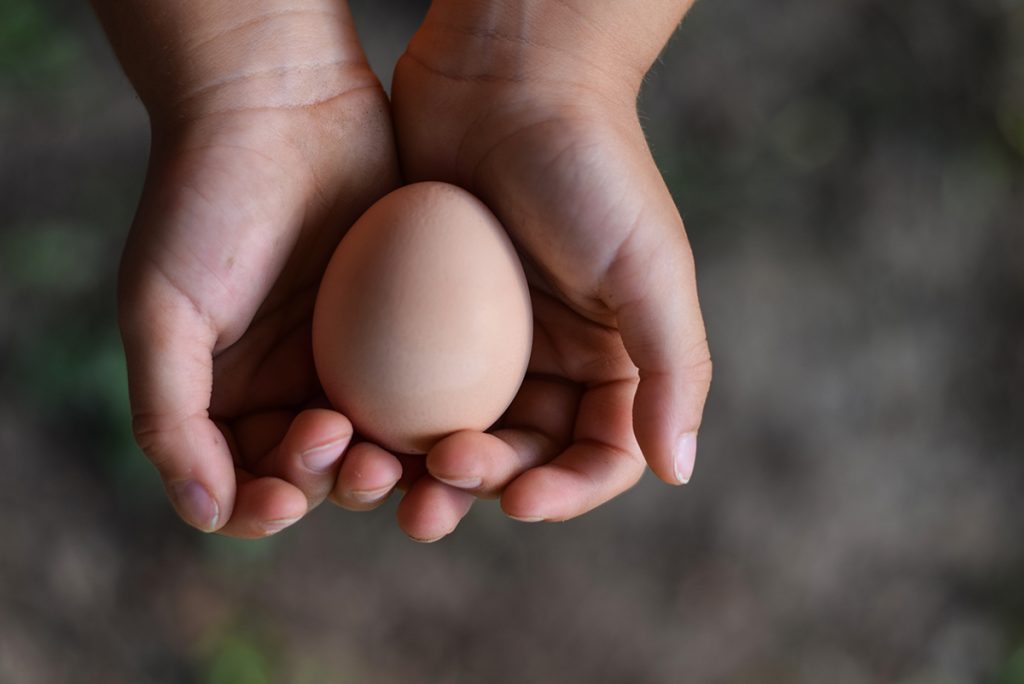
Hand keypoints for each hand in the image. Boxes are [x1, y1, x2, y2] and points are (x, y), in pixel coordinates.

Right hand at [107, 2, 402, 536]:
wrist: (278, 100)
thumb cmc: (205, 202)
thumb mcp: (162, 311)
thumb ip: (170, 417)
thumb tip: (203, 513)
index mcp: (231, 393)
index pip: (250, 480)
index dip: (267, 506)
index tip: (287, 495)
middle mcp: (295, 381)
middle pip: (326, 470)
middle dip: (342, 485)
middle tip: (361, 461)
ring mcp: (358, 354)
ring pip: (388, 438)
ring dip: (397, 465)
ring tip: (406, 457)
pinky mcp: (413, 323)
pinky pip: (432, 385)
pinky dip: (440, 414)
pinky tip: (455, 423)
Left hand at [386, 2, 711, 540]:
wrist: (508, 74)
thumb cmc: (590, 166)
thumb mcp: (649, 266)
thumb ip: (672, 368)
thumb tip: (679, 470)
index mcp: (609, 360)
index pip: (597, 456)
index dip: (565, 493)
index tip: (520, 499)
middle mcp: (547, 359)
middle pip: (518, 456)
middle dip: (482, 486)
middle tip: (438, 484)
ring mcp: (479, 342)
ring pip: (451, 432)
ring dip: (421, 469)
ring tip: (385, 478)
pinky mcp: (418, 318)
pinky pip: (397, 386)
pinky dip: (380, 416)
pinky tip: (351, 429)